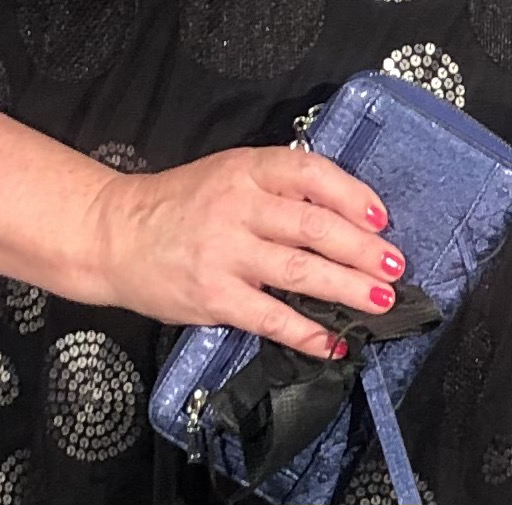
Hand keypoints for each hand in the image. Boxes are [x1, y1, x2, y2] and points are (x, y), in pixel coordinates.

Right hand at [88, 146, 403, 356]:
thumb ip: (277, 186)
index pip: (311, 174)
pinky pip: (270, 317)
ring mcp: (225, 253)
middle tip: (394, 266)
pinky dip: (306, 331)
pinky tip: (332, 341)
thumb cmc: (181, 202)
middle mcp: (238, 207)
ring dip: (346, 288)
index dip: (351, 194)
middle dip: (362, 249)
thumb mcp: (229, 173)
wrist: (116, 234)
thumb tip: (340, 209)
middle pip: (314, 226)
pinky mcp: (213, 297)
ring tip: (379, 300)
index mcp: (247, 169)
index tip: (380, 216)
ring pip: (299, 271)